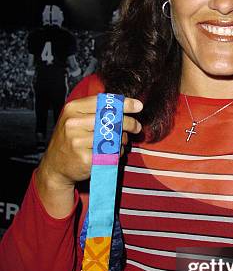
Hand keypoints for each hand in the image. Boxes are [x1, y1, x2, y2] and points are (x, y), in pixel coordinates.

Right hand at [36, 95, 142, 216]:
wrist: (55, 167)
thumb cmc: (70, 140)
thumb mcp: (76, 120)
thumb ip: (96, 111)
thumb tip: (126, 105)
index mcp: (72, 109)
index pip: (103, 102)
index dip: (124, 104)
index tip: (138, 106)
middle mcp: (73, 123)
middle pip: (110, 119)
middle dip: (129, 123)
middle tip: (137, 127)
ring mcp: (78, 141)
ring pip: (113, 137)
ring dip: (122, 140)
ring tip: (120, 142)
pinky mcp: (85, 158)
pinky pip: (111, 153)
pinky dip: (117, 153)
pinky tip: (113, 153)